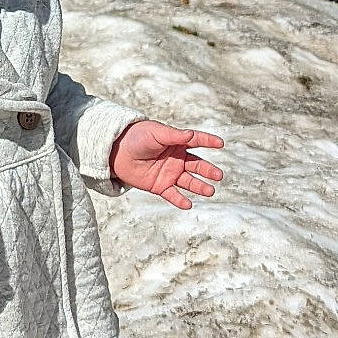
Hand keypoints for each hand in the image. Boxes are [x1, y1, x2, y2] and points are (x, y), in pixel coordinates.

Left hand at [109, 120, 223, 208]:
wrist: (116, 151)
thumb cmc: (137, 137)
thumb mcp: (156, 133)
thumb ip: (174, 136)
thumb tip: (191, 135)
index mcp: (177, 142)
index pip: (197, 141)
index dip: (208, 141)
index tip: (220, 143)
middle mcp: (176, 159)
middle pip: (197, 165)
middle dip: (208, 170)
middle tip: (218, 175)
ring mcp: (169, 173)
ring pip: (189, 181)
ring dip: (199, 186)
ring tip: (210, 191)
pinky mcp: (159, 186)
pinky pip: (173, 195)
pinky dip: (180, 200)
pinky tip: (188, 204)